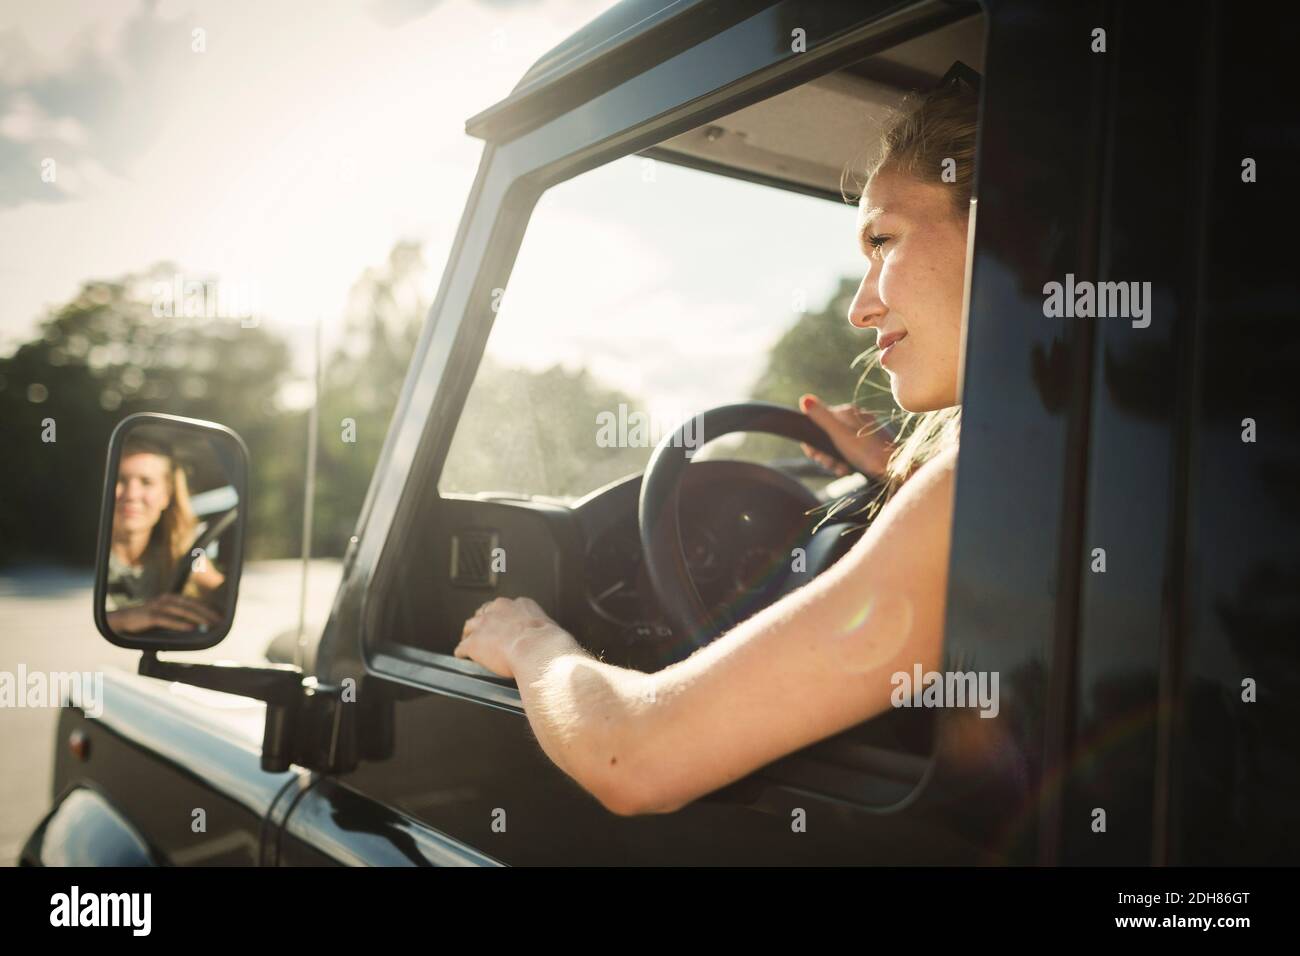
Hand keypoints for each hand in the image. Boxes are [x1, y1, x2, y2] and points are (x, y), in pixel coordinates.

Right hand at [107, 594, 222, 634]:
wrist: (121, 620)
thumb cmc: (145, 620)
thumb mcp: (164, 616)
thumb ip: (177, 618)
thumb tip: (196, 626)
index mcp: (171, 598)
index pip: (194, 602)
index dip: (208, 608)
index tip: (220, 616)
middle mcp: (166, 599)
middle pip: (191, 605)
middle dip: (207, 613)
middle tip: (219, 621)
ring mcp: (158, 606)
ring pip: (182, 611)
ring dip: (198, 618)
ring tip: (209, 624)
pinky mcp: (150, 616)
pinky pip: (168, 620)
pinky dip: (180, 624)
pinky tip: (191, 629)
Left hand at [455, 596, 559, 678]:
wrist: (538, 651)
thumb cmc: (548, 643)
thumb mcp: (550, 629)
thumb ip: (543, 631)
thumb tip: (548, 640)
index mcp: (520, 605)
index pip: (505, 607)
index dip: (502, 617)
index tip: (504, 624)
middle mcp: (499, 610)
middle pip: (484, 613)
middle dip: (483, 622)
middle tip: (484, 631)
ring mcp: (484, 625)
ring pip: (470, 626)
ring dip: (469, 634)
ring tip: (468, 640)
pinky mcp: (474, 643)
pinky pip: (463, 647)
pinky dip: (462, 652)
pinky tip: (462, 656)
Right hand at [798, 394, 894, 477]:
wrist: (896, 469)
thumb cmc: (867, 452)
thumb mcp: (840, 434)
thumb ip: (821, 417)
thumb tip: (804, 399)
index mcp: (847, 412)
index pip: (819, 421)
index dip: (813, 440)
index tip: (814, 454)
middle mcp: (855, 419)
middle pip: (828, 435)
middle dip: (824, 453)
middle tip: (829, 465)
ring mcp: (862, 432)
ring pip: (838, 445)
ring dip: (834, 460)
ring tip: (841, 469)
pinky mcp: (868, 446)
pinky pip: (849, 452)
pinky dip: (845, 461)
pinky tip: (848, 469)